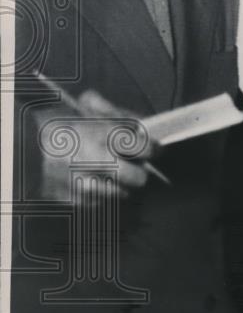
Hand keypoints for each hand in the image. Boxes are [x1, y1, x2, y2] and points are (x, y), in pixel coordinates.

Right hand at [38, 90, 156, 200]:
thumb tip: (143, 125)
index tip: (153, 148)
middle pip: (139, 178)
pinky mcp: (75, 200)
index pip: (146, 148)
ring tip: (107, 173)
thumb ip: (115, 113)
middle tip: (134, 165)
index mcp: (102, 135)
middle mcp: (96, 161)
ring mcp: (85, 184)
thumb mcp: (83, 109)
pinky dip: (99, 194)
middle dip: (139, 172)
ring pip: (122, 193)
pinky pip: (101, 202)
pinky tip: (89, 181)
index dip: (153, 148)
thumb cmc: (53, 126)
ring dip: (119, 185)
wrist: (18, 149)